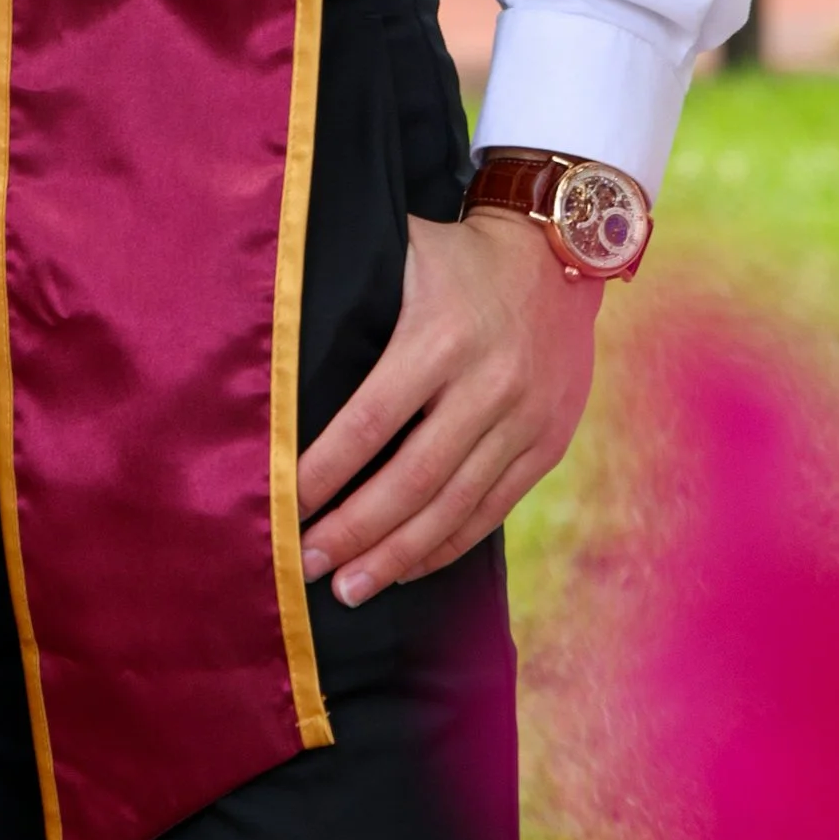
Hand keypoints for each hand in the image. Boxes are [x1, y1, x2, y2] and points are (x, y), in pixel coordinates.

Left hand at [296, 208, 602, 604]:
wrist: (563, 254)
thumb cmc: (460, 254)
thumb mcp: (405, 250)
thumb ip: (353, 291)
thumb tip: (275, 329)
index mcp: (440, 337)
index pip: (371, 421)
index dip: (326, 470)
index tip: (284, 502)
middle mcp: (487, 385)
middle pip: (412, 479)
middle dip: (355, 530)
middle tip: (304, 563)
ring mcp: (524, 421)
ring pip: (453, 506)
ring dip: (397, 555)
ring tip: (348, 588)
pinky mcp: (548, 445)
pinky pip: (491, 509)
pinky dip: (446, 545)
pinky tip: (406, 568)